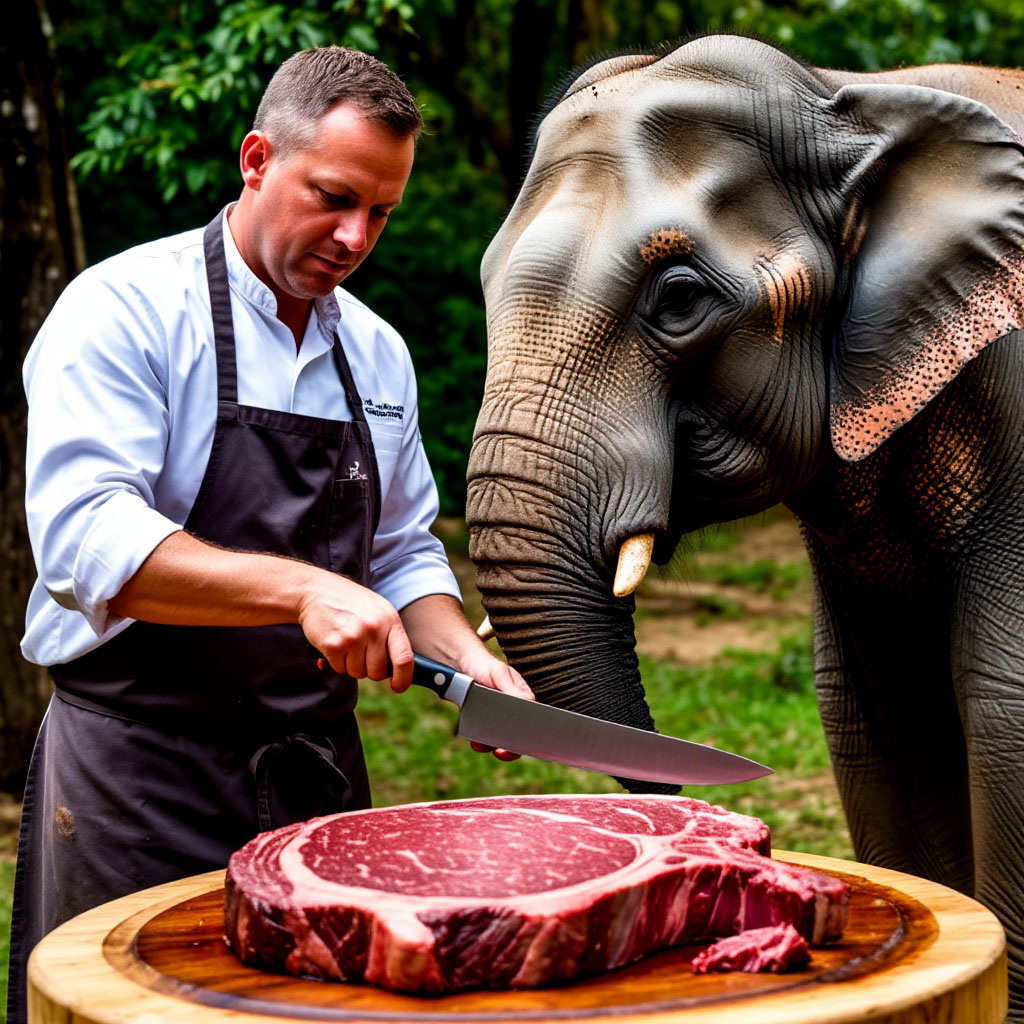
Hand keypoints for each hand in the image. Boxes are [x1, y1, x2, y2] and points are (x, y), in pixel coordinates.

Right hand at [298, 573, 413, 689]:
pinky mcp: (333, 644)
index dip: (403, 678)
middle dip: (370, 670)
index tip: (398, 687)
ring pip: (358, 673)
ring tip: (347, 642)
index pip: (404, 658)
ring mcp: (353, 637)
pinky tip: (335, 642)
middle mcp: (374, 628)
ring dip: (351, 665)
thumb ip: (390, 636)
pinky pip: (339, 669)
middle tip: (361, 654)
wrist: (316, 591)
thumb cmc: (351, 604)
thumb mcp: (378, 612)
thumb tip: (398, 671)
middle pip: (378, 672)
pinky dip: (336, 662)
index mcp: (390, 620)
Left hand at [457, 647, 533, 761]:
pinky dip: (480, 742)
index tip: (521, 745)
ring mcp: (496, 717)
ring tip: (482, 745)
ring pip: (499, 740)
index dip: (528, 737)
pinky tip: (475, 742)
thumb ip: (512, 689)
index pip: (531, 722)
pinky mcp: (482, 721)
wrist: (461, 665)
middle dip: (510, 748)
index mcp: (522, 699)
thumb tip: (530, 701)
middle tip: (501, 752)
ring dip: (491, 746)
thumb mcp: (500, 674)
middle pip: (516, 736)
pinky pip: (483, 737)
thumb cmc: (485, 666)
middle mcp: (511, 711)